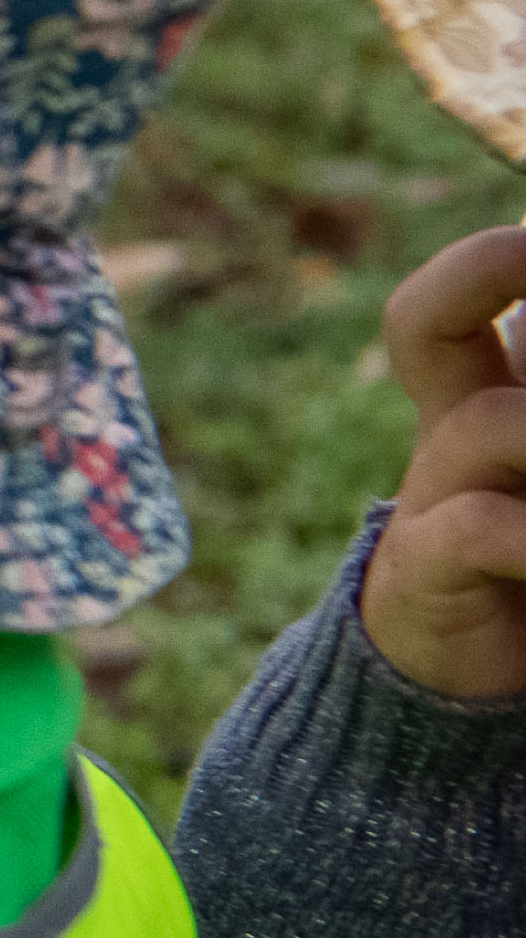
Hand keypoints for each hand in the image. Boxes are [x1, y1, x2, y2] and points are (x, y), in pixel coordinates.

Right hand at [371, 229, 525, 701]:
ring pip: (491, 425)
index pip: (472, 289)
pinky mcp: (428, 574)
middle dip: (492, 272)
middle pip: (422, 321)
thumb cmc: (525, 556)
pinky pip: (480, 530)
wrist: (461, 680)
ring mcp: (435, 497)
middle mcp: (452, 429)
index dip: (504, 258)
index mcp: (489, 390)